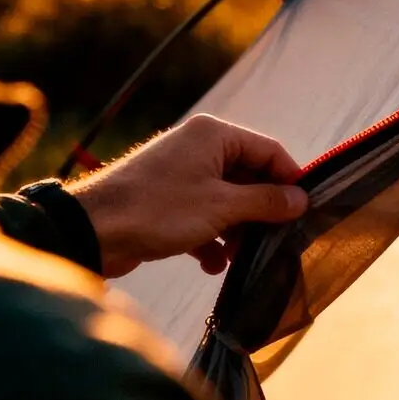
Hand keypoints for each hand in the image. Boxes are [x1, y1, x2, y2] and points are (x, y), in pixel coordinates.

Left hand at [71, 114, 307, 277]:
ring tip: (238, 257)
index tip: (304, 212)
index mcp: (214, 135)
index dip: (290, 181)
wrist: (93, 230)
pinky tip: (211, 264)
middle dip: (260, 212)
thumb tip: (300, 199)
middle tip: (274, 241)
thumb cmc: (158, 210)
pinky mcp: (167, 202)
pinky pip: (203, 216)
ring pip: (227, 201)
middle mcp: (198, 148)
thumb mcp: (221, 207)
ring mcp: (181, 175)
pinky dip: (211, 239)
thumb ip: (265, 202)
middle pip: (249, 177)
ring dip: (236, 231)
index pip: (270, 151)